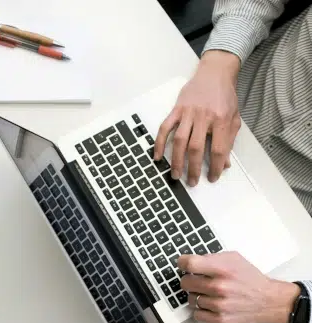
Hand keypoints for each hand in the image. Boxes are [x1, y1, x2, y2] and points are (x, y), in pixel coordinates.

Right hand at [154, 51, 241, 185]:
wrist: (215, 72)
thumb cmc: (224, 96)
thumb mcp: (234, 117)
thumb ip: (229, 140)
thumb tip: (226, 163)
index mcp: (221, 119)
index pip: (218, 148)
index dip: (216, 166)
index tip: (213, 177)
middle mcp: (203, 116)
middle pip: (196, 148)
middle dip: (194, 168)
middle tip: (192, 182)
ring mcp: (188, 113)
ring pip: (179, 141)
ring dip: (176, 160)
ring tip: (175, 174)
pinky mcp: (176, 109)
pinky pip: (165, 128)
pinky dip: (159, 143)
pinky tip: (157, 156)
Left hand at [178, 252, 299, 322]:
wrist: (269, 300)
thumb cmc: (250, 279)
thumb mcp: (233, 259)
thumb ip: (211, 258)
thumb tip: (189, 261)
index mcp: (222, 269)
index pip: (189, 264)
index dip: (182, 263)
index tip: (182, 264)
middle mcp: (220, 287)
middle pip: (185, 282)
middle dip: (189, 280)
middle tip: (198, 281)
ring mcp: (219, 305)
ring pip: (190, 299)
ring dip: (197, 296)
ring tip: (209, 293)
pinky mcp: (219, 319)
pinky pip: (196, 314)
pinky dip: (201, 310)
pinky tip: (210, 305)